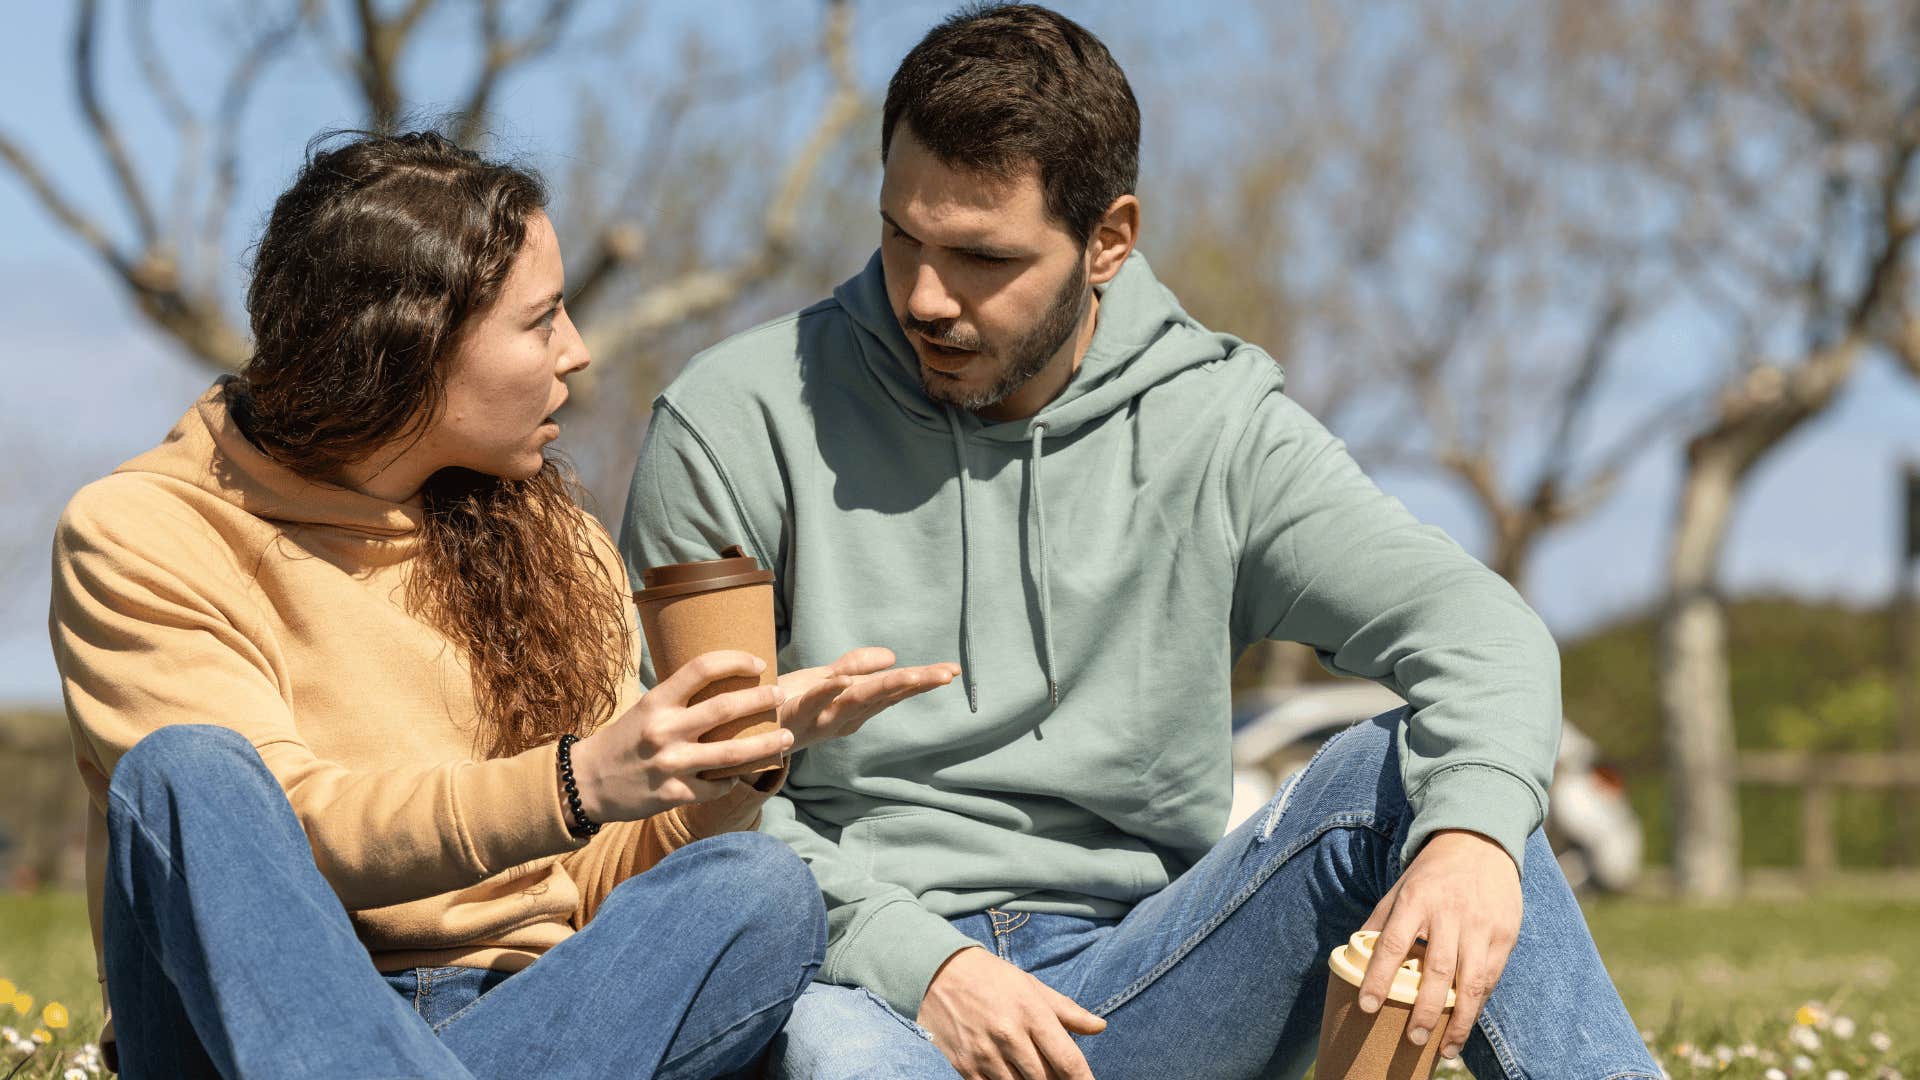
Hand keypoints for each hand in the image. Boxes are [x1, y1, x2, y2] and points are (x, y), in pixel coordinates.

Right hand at [570, 650, 791, 822]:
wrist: (585, 782)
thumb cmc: (623, 741)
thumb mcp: (646, 709)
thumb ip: (681, 701)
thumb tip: (728, 687)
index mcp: (657, 701)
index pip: (701, 668)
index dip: (735, 660)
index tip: (758, 663)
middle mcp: (664, 730)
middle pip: (725, 709)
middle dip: (761, 700)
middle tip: (781, 695)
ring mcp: (670, 764)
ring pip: (732, 754)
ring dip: (766, 745)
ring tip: (788, 738)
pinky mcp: (673, 794)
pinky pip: (716, 786)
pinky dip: (733, 780)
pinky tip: (742, 774)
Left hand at [776, 647, 960, 751]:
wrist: (736, 733)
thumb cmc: (782, 703)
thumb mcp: (822, 680)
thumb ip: (855, 667)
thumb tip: (892, 656)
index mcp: (851, 709)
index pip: (893, 692)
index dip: (921, 680)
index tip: (952, 670)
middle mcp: (839, 719)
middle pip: (883, 697)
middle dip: (915, 684)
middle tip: (945, 674)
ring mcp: (816, 719)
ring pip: (855, 701)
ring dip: (884, 687)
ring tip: (912, 673)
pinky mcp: (789, 715)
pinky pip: (811, 703)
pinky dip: (827, 692)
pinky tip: (844, 680)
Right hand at [918, 946, 1105, 1079]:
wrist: (938, 972)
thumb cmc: (991, 977)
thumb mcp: (1031, 985)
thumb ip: (1066, 1010)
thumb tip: (1099, 1026)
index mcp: (1031, 1012)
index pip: (1068, 1060)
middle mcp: (1009, 1035)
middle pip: (1046, 1079)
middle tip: (1058, 1076)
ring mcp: (985, 1053)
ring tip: (1032, 1073)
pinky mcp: (965, 1066)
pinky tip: (1010, 1077)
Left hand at [1358, 829, 1520, 1060]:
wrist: (1479, 842)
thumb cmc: (1431, 873)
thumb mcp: (1399, 888)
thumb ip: (1379, 921)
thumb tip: (1352, 953)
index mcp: (1415, 901)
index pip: (1393, 945)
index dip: (1378, 978)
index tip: (1367, 1007)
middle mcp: (1449, 915)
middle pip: (1436, 971)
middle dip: (1424, 1010)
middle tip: (1412, 1039)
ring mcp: (1480, 926)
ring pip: (1470, 982)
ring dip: (1458, 1021)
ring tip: (1444, 1049)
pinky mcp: (1504, 935)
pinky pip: (1490, 977)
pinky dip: (1478, 1005)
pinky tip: (1465, 1024)